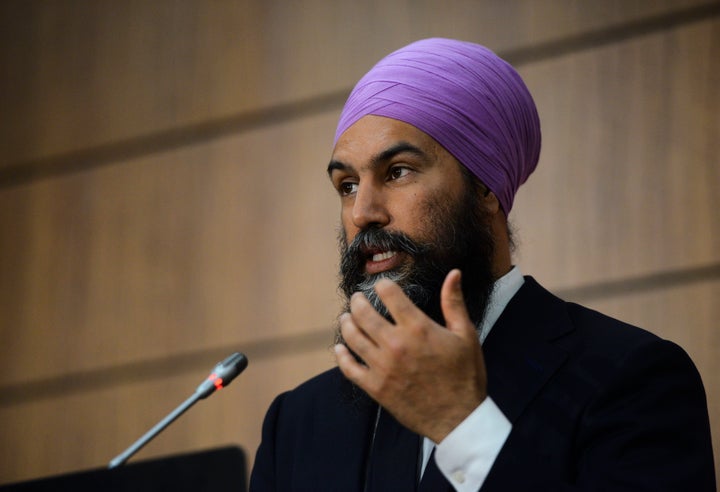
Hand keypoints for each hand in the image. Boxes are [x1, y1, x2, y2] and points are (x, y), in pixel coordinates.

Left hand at [334, 269, 487, 442]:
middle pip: (364, 314)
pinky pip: (349, 368)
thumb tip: (454, 273)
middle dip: (357, 302)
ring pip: (353, 337)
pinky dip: (342, 356)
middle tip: (356, 299)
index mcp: (418, 328)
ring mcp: (383, 367)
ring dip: (346, 323)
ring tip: (346, 318)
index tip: (381, 285)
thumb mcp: (466, 335)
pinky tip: (341, 347)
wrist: (458, 417)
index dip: (382, 285)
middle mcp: (396, 344)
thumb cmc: (465, 375)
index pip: (390, 295)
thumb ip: (454, 302)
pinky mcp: (375, 387)